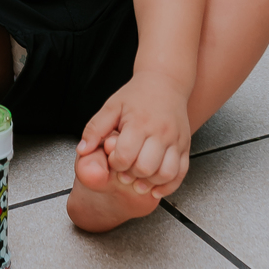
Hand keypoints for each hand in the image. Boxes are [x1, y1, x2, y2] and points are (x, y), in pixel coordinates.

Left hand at [76, 71, 190, 196]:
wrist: (165, 81)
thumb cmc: (136, 95)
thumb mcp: (112, 106)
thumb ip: (95, 128)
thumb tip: (82, 150)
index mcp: (139, 122)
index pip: (126, 156)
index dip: (116, 163)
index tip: (114, 157)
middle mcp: (160, 132)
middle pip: (146, 168)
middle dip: (132, 174)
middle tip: (126, 167)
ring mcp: (176, 140)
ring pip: (166, 173)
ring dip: (151, 182)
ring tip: (140, 177)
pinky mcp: (185, 145)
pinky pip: (181, 173)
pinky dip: (169, 185)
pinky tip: (156, 186)